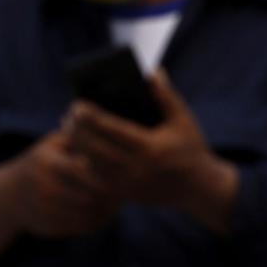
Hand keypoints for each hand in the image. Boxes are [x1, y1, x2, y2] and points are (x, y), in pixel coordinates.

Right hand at [0, 132, 117, 263]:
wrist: (8, 196)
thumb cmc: (42, 162)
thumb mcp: (54, 144)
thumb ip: (79, 139)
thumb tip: (109, 139)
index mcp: (47, 162)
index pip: (84, 169)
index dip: (106, 171)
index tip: (121, 171)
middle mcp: (43, 187)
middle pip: (89, 194)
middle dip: (110, 193)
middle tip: (125, 189)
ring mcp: (44, 209)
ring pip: (87, 213)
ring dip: (106, 210)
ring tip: (118, 202)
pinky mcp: (48, 226)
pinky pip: (80, 227)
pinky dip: (96, 221)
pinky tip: (105, 213)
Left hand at [64, 70, 238, 231]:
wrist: (199, 187)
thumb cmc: (191, 148)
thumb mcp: (183, 120)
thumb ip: (167, 96)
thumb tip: (152, 72)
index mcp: (150, 147)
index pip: (112, 129)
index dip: (92, 117)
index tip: (77, 104)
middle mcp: (136, 167)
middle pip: (96, 147)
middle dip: (78, 130)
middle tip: (67, 115)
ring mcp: (128, 184)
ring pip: (91, 164)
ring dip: (78, 146)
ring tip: (70, 130)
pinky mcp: (124, 194)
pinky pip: (95, 179)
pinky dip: (84, 164)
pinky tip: (79, 151)